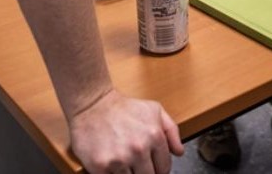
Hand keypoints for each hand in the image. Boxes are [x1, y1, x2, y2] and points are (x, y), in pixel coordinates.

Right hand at [69, 89, 183, 173]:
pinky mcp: (101, 167)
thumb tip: (179, 152)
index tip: (152, 166)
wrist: (92, 104)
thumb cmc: (123, 108)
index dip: (158, 169)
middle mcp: (138, 149)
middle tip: (137, 165)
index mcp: (154, 136)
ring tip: (124, 164)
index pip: (164, 168)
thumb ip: (171, 131)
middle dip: (145, 173)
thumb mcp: (154, 111)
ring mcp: (119, 159)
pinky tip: (112, 166)